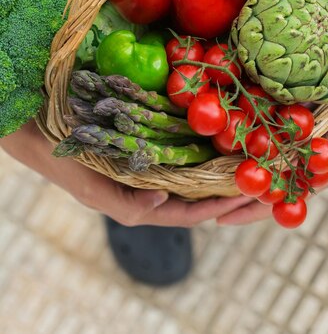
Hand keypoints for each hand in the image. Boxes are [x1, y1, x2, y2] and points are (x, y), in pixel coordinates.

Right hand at [0, 119, 249, 226]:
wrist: (45, 129)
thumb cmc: (67, 162)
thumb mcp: (93, 189)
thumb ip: (126, 204)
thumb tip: (163, 202)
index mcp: (144, 201)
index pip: (191, 211)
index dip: (221, 206)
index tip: (253, 198)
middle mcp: (155, 182)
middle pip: (201, 192)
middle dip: (235, 190)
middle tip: (270, 182)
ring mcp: (155, 160)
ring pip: (197, 168)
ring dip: (225, 166)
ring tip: (256, 159)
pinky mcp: (152, 137)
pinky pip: (184, 144)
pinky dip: (205, 142)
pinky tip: (224, 133)